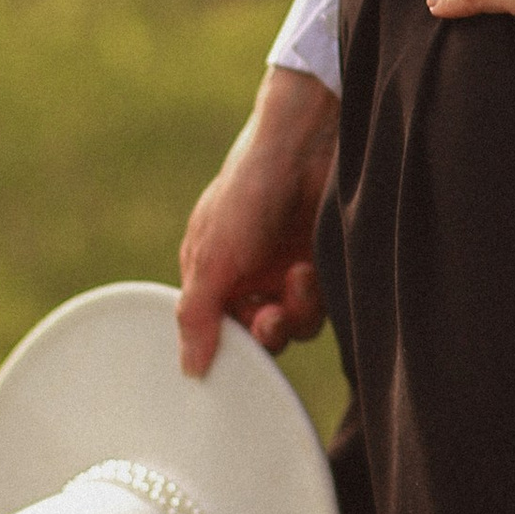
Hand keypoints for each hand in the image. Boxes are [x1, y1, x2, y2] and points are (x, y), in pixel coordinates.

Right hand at [176, 65, 342, 375]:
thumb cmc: (248, 191)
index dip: (229, 345)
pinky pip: (324, 304)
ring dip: (296, 311)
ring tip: (298, 277)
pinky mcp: (324, 262)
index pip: (218, 329)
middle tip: (271, 318)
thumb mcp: (212, 257)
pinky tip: (309, 270)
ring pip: (296, 324)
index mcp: (214, 273)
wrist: (306, 143)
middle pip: (261, 334)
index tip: (239, 355)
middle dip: (267, 332)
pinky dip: (316, 297)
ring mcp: (288, 268)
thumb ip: (198, 314)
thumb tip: (189, 369)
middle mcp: (251, 275)